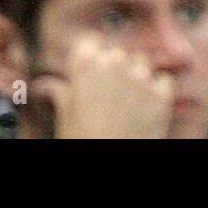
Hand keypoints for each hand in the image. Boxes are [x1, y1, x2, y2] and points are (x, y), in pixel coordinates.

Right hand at [30, 34, 172, 138]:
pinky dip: (157, 90)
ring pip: (142, 62)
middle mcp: (114, 63)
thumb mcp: (64, 116)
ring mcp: (141, 77)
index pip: (92, 40)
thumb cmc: (81, 141)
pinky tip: (146, 106)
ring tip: (128, 100)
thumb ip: (59, 92)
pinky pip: (163, 80)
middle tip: (109, 92)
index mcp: (85, 64)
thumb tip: (44, 84)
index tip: (93, 63)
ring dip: (137, 76)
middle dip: (115, 68)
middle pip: (118, 52)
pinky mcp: (162, 94)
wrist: (108, 167)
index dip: (93, 53)